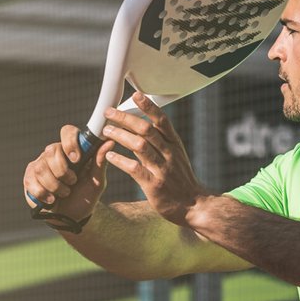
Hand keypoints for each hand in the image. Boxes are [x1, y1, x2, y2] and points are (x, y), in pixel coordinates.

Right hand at [23, 124, 115, 228]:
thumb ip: (100, 162)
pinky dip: (43, 193)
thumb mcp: (96, 181)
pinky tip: (51, 199)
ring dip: (55, 185)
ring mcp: (40, 164)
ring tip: (64, 193)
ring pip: (41, 168)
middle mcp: (54, 153)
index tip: (77, 159)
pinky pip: (31, 181)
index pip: (67, 132)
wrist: (72, 217)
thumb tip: (110, 142)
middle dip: (63, 171)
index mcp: (72, 150)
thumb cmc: (85, 196)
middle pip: (52, 150)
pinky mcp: (29, 178)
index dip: (70, 143)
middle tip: (72, 183)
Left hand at [100, 93, 204, 226]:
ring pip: (140, 146)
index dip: (148, 106)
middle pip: (146, 129)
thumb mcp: (175, 157)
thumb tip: (138, 126)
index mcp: (174, 144)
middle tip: (109, 113)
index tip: (135, 94)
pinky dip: (120, 160)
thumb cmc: (180, 180)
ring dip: (120, 136)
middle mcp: (169, 154)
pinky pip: (135, 169)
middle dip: (126, 118)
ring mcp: (162, 169)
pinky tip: (109, 155)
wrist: (194, 205)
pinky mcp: (154, 185)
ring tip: (106, 131)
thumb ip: (158, 143)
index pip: (162, 120)